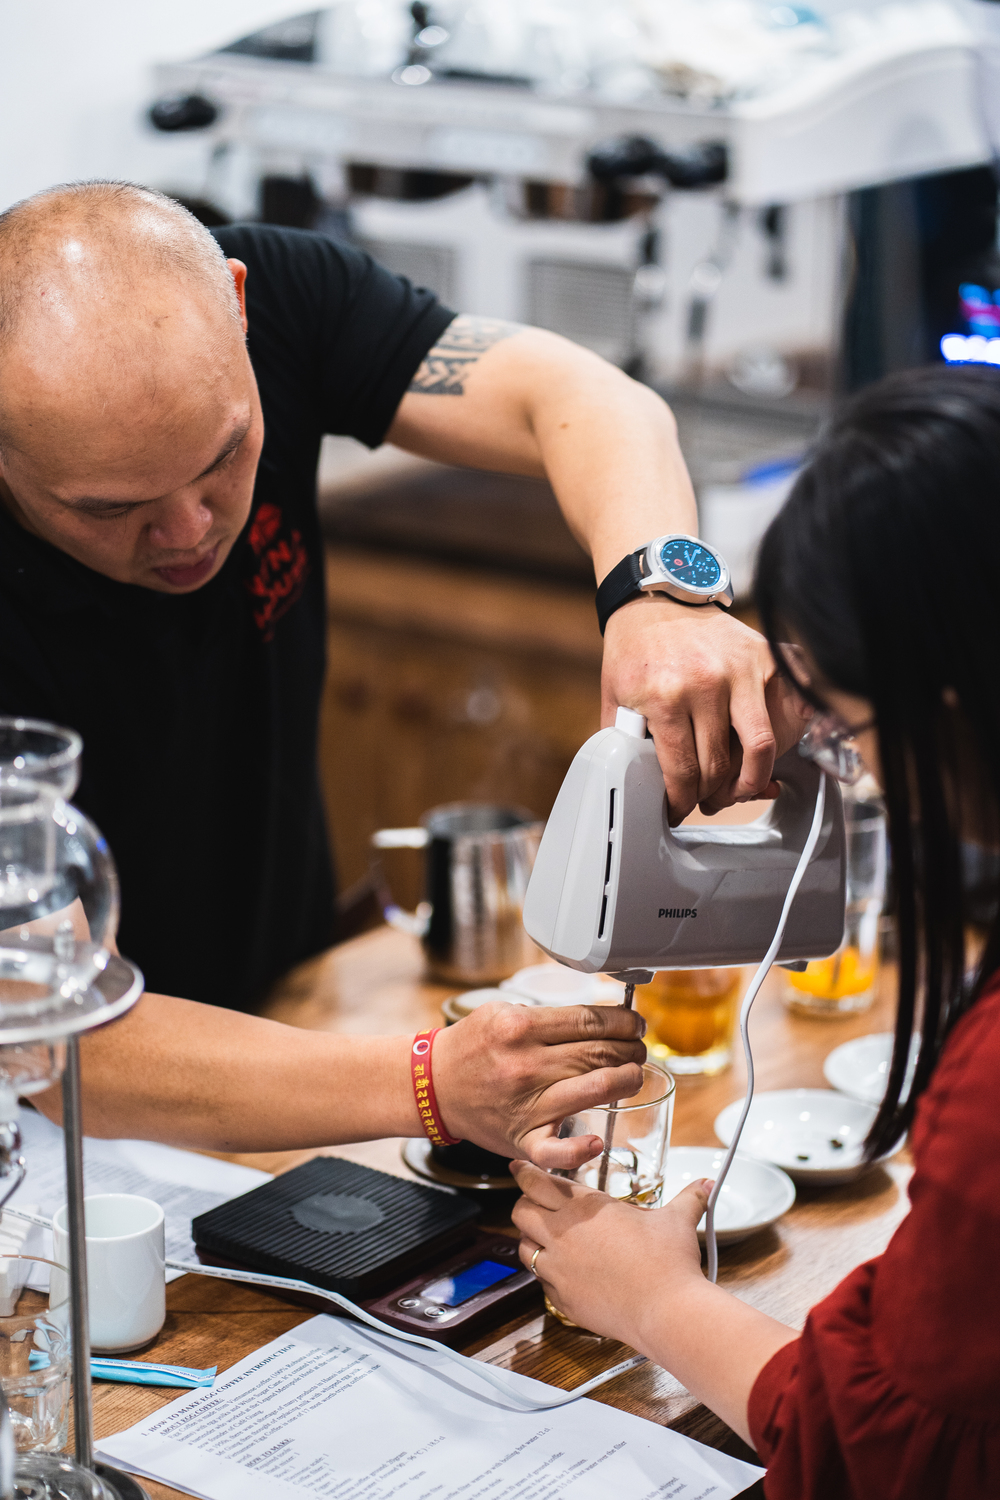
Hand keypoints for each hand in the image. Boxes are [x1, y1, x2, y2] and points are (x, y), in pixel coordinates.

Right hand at [432, 1003, 645, 1169]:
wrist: (432, 1085)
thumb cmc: (472, 1047)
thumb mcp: (502, 1011)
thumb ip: (546, 1014)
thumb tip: (599, 1016)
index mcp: (520, 1027)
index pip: (589, 1020)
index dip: (622, 1021)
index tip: (634, 1023)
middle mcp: (526, 1065)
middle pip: (598, 1052)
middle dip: (630, 1048)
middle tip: (638, 1048)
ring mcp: (526, 1104)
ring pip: (592, 1090)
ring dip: (625, 1081)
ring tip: (633, 1075)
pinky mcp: (522, 1138)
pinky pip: (555, 1152)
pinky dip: (579, 1150)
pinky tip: (598, 1141)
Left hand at [511, 1159, 710, 1348]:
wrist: (665, 1311)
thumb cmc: (669, 1262)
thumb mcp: (678, 1220)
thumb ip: (689, 1197)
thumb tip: (705, 1183)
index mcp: (584, 1207)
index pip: (536, 1181)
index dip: (525, 1172)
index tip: (520, 1166)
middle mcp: (563, 1235)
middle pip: (520, 1211)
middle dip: (525, 1204)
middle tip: (536, 1203)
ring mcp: (558, 1269)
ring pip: (523, 1247)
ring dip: (531, 1239)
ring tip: (546, 1237)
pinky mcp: (562, 1299)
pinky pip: (541, 1282)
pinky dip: (546, 1274)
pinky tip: (564, 1272)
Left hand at [602, 596, 811, 823]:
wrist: (659, 598)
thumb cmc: (635, 648)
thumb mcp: (615, 697)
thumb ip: (625, 742)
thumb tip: (638, 786)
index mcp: (664, 697)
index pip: (683, 772)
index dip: (680, 802)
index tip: (677, 810)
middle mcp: (707, 683)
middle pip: (721, 767)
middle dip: (711, 796)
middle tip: (704, 802)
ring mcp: (741, 670)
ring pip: (761, 748)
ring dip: (750, 780)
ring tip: (736, 789)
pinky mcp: (765, 658)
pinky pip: (785, 712)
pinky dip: (781, 740)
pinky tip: (763, 755)